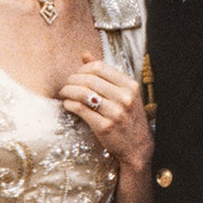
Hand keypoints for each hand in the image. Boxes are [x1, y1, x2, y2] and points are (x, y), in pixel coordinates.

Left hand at [59, 51, 153, 170]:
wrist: (137, 148)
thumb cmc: (128, 118)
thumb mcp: (124, 93)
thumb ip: (105, 74)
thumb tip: (85, 54)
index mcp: (130, 85)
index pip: (99, 67)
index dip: (83, 69)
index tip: (77, 75)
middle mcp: (125, 97)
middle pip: (89, 79)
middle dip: (72, 80)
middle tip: (66, 85)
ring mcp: (116, 113)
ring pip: (82, 93)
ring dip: (68, 91)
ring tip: (64, 94)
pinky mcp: (105, 127)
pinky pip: (80, 109)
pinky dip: (69, 104)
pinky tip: (68, 105)